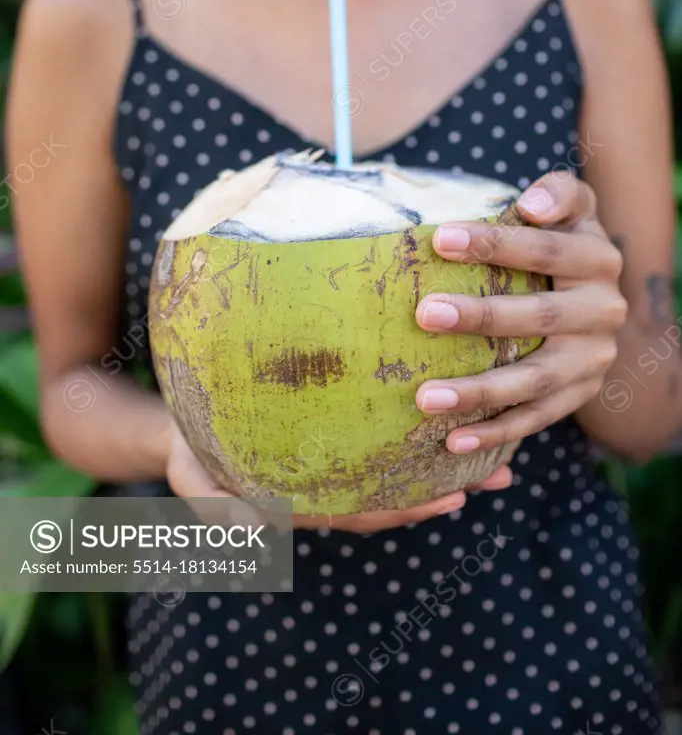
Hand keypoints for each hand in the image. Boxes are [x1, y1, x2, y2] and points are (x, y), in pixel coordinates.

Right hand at [166, 420, 512, 533]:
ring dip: (449, 448)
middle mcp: (334, 481)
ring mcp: (337, 450)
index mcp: (310, 503)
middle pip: (400, 485)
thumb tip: (253, 530)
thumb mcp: (194, 481)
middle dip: (451, 481)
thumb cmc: (186, 451)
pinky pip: (378, 419)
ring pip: (399, 454)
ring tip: (501, 433)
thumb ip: (221, 508)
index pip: (368, 511)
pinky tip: (449, 381)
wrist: (179, 420)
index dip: (409, 508)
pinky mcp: (335, 419)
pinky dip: (415, 413)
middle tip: (501, 472)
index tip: (452, 498)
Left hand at [414, 171, 626, 457]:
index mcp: (597, 259)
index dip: (494, 243)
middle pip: (539, 316)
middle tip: (424, 313)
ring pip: (536, 380)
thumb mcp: (570, 207)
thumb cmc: (559, 241)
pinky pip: (536, 418)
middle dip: (480, 317)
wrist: (593, 298)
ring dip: (480, 390)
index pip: (546, 249)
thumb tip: (533, 204)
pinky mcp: (579, 395)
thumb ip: (559, 192)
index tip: (439, 239)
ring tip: (426, 396)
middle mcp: (604, 310)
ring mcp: (593, 359)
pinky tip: (452, 441)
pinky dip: (496, 432)